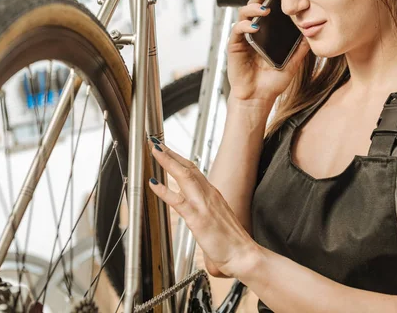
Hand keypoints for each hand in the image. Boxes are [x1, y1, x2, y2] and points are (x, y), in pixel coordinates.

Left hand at [147, 137, 260, 277]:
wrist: (243, 254)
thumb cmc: (231, 241)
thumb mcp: (217, 218)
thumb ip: (206, 210)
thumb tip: (197, 210)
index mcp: (212, 194)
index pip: (193, 170)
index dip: (179, 159)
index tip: (167, 150)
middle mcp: (208, 194)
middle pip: (188, 167)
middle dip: (171, 153)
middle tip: (157, 142)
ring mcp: (203, 205)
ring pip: (184, 176)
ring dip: (168, 162)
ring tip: (155, 150)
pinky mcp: (198, 218)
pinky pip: (178, 201)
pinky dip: (164, 190)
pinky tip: (153, 183)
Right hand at [228, 0, 310, 105]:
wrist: (258, 98)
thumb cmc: (271, 82)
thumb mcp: (292, 63)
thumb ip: (300, 49)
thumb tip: (312, 35)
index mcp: (265, 35)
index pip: (266, 11)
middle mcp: (252, 34)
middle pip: (252, 8)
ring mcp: (242, 39)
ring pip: (242, 15)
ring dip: (252, 8)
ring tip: (264, 9)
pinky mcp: (234, 47)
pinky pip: (236, 31)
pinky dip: (244, 26)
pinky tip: (254, 26)